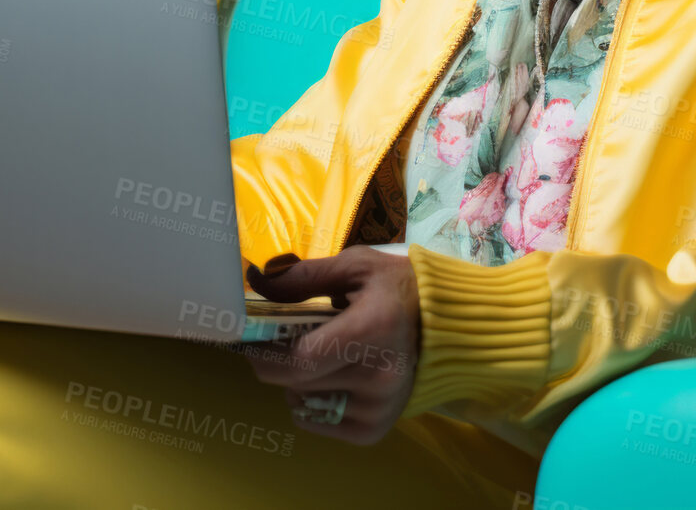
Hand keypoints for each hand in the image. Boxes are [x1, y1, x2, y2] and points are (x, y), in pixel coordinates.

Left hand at [239, 246, 420, 445]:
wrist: (447, 325)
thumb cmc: (397, 289)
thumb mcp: (354, 267)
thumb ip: (304, 277)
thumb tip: (256, 281)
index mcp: (372, 331)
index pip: (300, 359)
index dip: (264, 353)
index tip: (248, 338)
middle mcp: (379, 377)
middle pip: (295, 382)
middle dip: (274, 362)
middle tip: (275, 342)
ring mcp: (379, 408)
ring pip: (302, 403)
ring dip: (294, 381)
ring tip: (315, 356)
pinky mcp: (376, 428)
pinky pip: (319, 423)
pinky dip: (311, 403)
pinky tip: (329, 379)